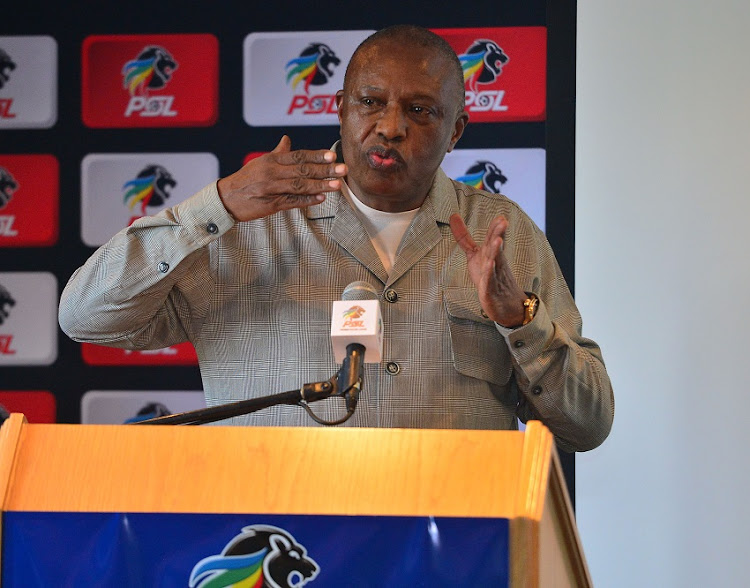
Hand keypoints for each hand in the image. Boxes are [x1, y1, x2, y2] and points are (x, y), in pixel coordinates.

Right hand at [216, 135, 346, 221]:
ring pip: (300, 186)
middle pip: (303, 170)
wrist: (226, 198)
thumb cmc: (246, 179)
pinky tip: (321, 199)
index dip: (316, 156)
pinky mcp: (272, 204)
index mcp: (272, 160)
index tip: (332, 156)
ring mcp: (272, 189)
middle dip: (325, 170)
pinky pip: (292, 202)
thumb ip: (278, 153)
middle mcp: (273, 172)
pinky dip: (307, 201)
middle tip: (343, 169)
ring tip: (337, 185)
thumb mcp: (260, 162)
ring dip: (320, 185)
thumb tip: (287, 139)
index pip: (298, 156)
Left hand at [449, 213, 527, 326]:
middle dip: (499, 234)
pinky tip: (490, 264)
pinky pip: (490, 280)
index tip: (500, 217)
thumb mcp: (474, 255)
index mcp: (490, 253)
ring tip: (497, 240)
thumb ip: (464, 237)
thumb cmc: (489, 276)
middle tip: (503, 222)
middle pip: (496, 246)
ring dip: (496, 251)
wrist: (505, 305)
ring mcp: (494, 276)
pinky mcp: (490, 290)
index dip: (495, 228)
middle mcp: (495, 262)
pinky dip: (490, 272)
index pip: (493, 238)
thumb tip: (453, 215)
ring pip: (496, 261)